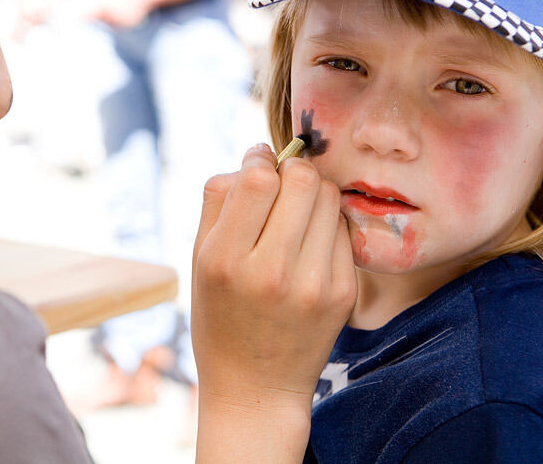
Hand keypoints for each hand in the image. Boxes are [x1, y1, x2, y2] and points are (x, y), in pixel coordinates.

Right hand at [192, 144, 356, 461]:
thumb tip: (258, 155)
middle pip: (302, 180)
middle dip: (291, 170)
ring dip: (312, 193)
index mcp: (227, 260)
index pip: (257, 180)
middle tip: (281, 184)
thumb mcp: (199, 261)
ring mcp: (314, 285)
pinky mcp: (343, 293)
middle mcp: (272, 272)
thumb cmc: (220, 315)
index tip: (256, 166)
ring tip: (295, 212)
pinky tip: (309, 242)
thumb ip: (218, 202)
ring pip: (329, 198)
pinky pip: (342, 229)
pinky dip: (326, 224)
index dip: (259, 161)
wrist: (257, 387)